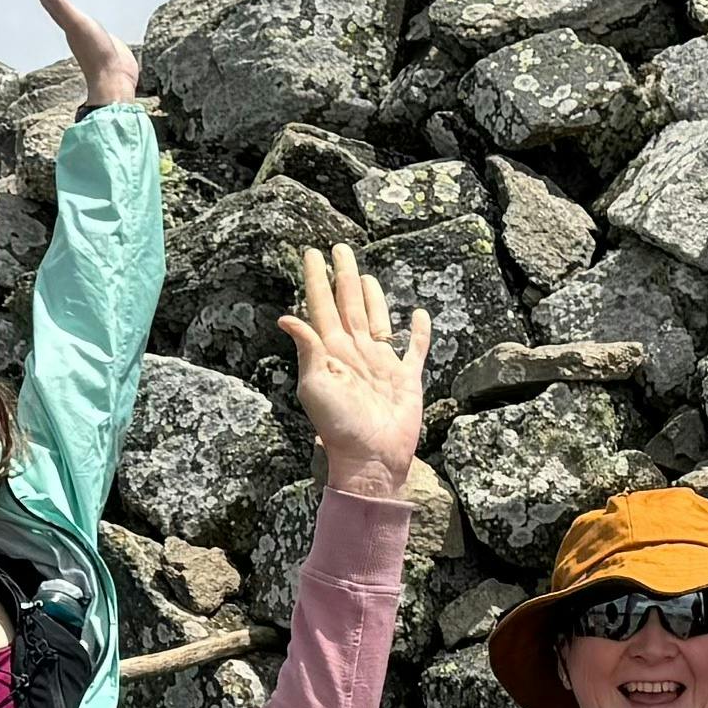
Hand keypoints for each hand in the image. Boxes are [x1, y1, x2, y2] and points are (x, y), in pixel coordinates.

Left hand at [27, 0, 138, 112]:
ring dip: (66, 6)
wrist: (114, 80)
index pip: (49, 1)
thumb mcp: (78, 24)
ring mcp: (88, 37)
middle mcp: (74, 30)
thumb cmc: (96, 53)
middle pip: (57, 8)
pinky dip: (87, 19)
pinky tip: (90, 21)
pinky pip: (91, 26)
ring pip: (72, 17)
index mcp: (67, 25)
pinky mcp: (103, 43)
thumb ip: (62, 6)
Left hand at [278, 247, 429, 497]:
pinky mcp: (406, 378)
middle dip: (343, 276)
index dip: (316, 280)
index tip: (310, 254)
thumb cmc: (339, 427)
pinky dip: (419, 332)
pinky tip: (419, 314)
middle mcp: (355, 352)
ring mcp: (381, 364)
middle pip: (348, 304)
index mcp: (331, 352)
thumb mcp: (315, 387)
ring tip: (367, 277)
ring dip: (373, 298)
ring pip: (377, 319)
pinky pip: (414, 349)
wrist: (371, 459)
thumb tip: (287, 317)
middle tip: (339, 248)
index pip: (321, 307)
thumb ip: (308, 350)